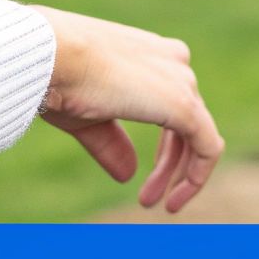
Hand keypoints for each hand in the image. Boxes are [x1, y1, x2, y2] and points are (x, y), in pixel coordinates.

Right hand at [31, 7, 223, 212]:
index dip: (164, 146)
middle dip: (170, 165)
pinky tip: (174, 199)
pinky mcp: (184, 104)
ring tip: (155, 204)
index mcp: (152, 55)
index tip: (143, 175)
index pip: (170, 103)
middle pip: (187, 122)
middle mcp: (173, 61)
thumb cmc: (58, 77)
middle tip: (148, 200)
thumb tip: (128, 174)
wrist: (52, 55)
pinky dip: (196, 176)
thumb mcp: (87, 117)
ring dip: (179, 175)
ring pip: (199, 136)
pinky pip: (207, 147)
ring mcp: (181, 80)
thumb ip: (112, 143)